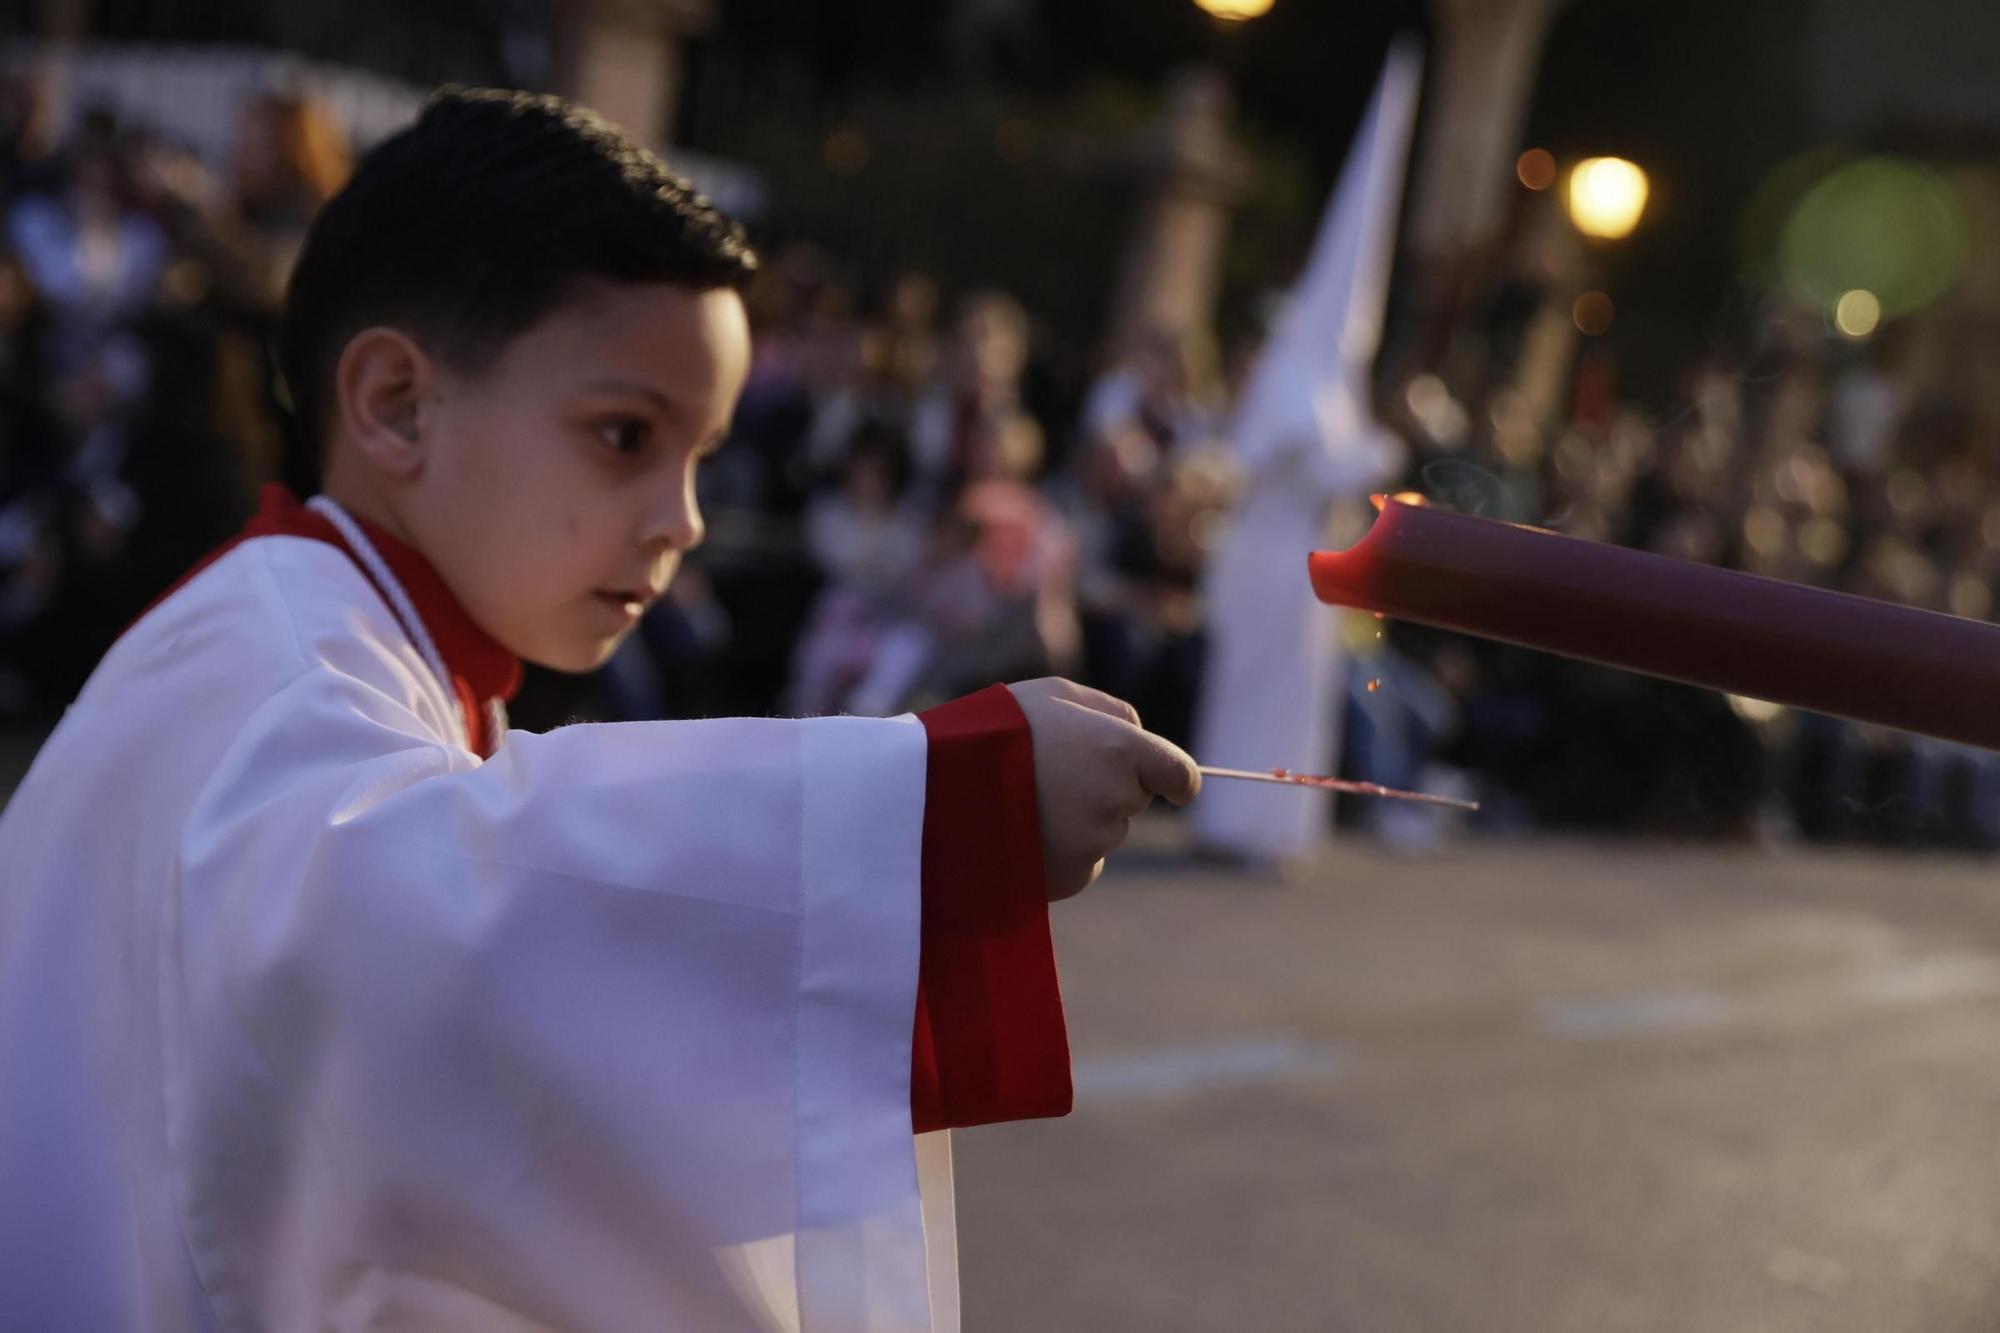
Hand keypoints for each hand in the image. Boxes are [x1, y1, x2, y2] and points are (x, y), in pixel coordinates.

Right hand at [1006, 677, 1200, 900]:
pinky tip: (1025, 830)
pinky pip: (1083, 863)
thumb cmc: (997, 729)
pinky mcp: (1071, 876)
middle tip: (1055, 775)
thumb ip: (1110, 712)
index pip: (1181, 775)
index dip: (1175, 779)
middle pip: (1132, 800)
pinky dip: (1062, 851)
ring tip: (1028, 800)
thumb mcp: (1056, 695)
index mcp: (1122, 751)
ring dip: (1080, 821)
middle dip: (1106, 789)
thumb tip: (1138, 734)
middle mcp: (1116, 800)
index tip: (1174, 786)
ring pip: (1104, 832)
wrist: (938, 786)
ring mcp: (1095, 843)